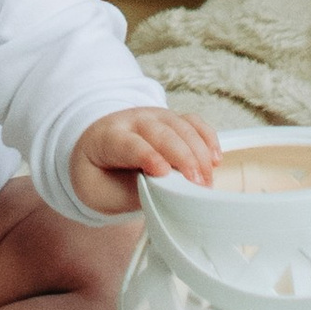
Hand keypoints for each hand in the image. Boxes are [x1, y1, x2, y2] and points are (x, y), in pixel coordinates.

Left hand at [70, 106, 218, 214]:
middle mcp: (132, 121)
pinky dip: (207, 138)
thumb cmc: (99, 175)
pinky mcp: (172, 120)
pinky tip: (215, 159)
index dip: (146, 156)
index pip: (128, 144)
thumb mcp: (103, 191)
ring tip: (206, 182)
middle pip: (161, 133)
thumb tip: (169, 192)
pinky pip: (193, 122)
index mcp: (107, 138)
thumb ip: (133, 191)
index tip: (163, 173)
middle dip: (183, 158)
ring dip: (199, 153)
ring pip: (181, 126)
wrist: (95, 153)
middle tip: (198, 185)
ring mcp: (154, 117)